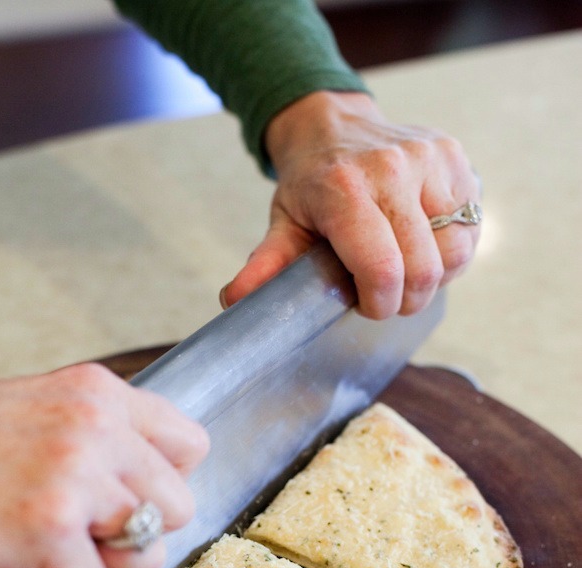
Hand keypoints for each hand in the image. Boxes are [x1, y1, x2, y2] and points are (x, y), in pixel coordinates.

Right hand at [0, 364, 208, 567]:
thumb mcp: (34, 414)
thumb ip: (92, 444)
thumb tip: (134, 506)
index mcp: (97, 394)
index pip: (189, 445)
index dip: (160, 486)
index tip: (121, 502)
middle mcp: (97, 427)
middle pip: (177, 508)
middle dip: (129, 535)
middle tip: (74, 541)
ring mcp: (76, 477)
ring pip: (146, 555)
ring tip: (39, 565)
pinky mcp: (50, 529)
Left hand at [221, 91, 480, 318]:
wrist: (335, 123)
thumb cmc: (311, 183)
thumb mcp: (283, 223)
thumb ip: (266, 266)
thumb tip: (235, 301)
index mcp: (345, 189)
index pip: (382, 268)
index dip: (380, 303)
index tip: (368, 305)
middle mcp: (393, 168)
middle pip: (424, 269)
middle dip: (407, 298)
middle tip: (386, 294)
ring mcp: (430, 160)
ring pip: (455, 252)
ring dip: (434, 276)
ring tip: (406, 269)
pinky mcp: (456, 159)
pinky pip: (471, 228)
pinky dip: (452, 251)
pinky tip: (425, 245)